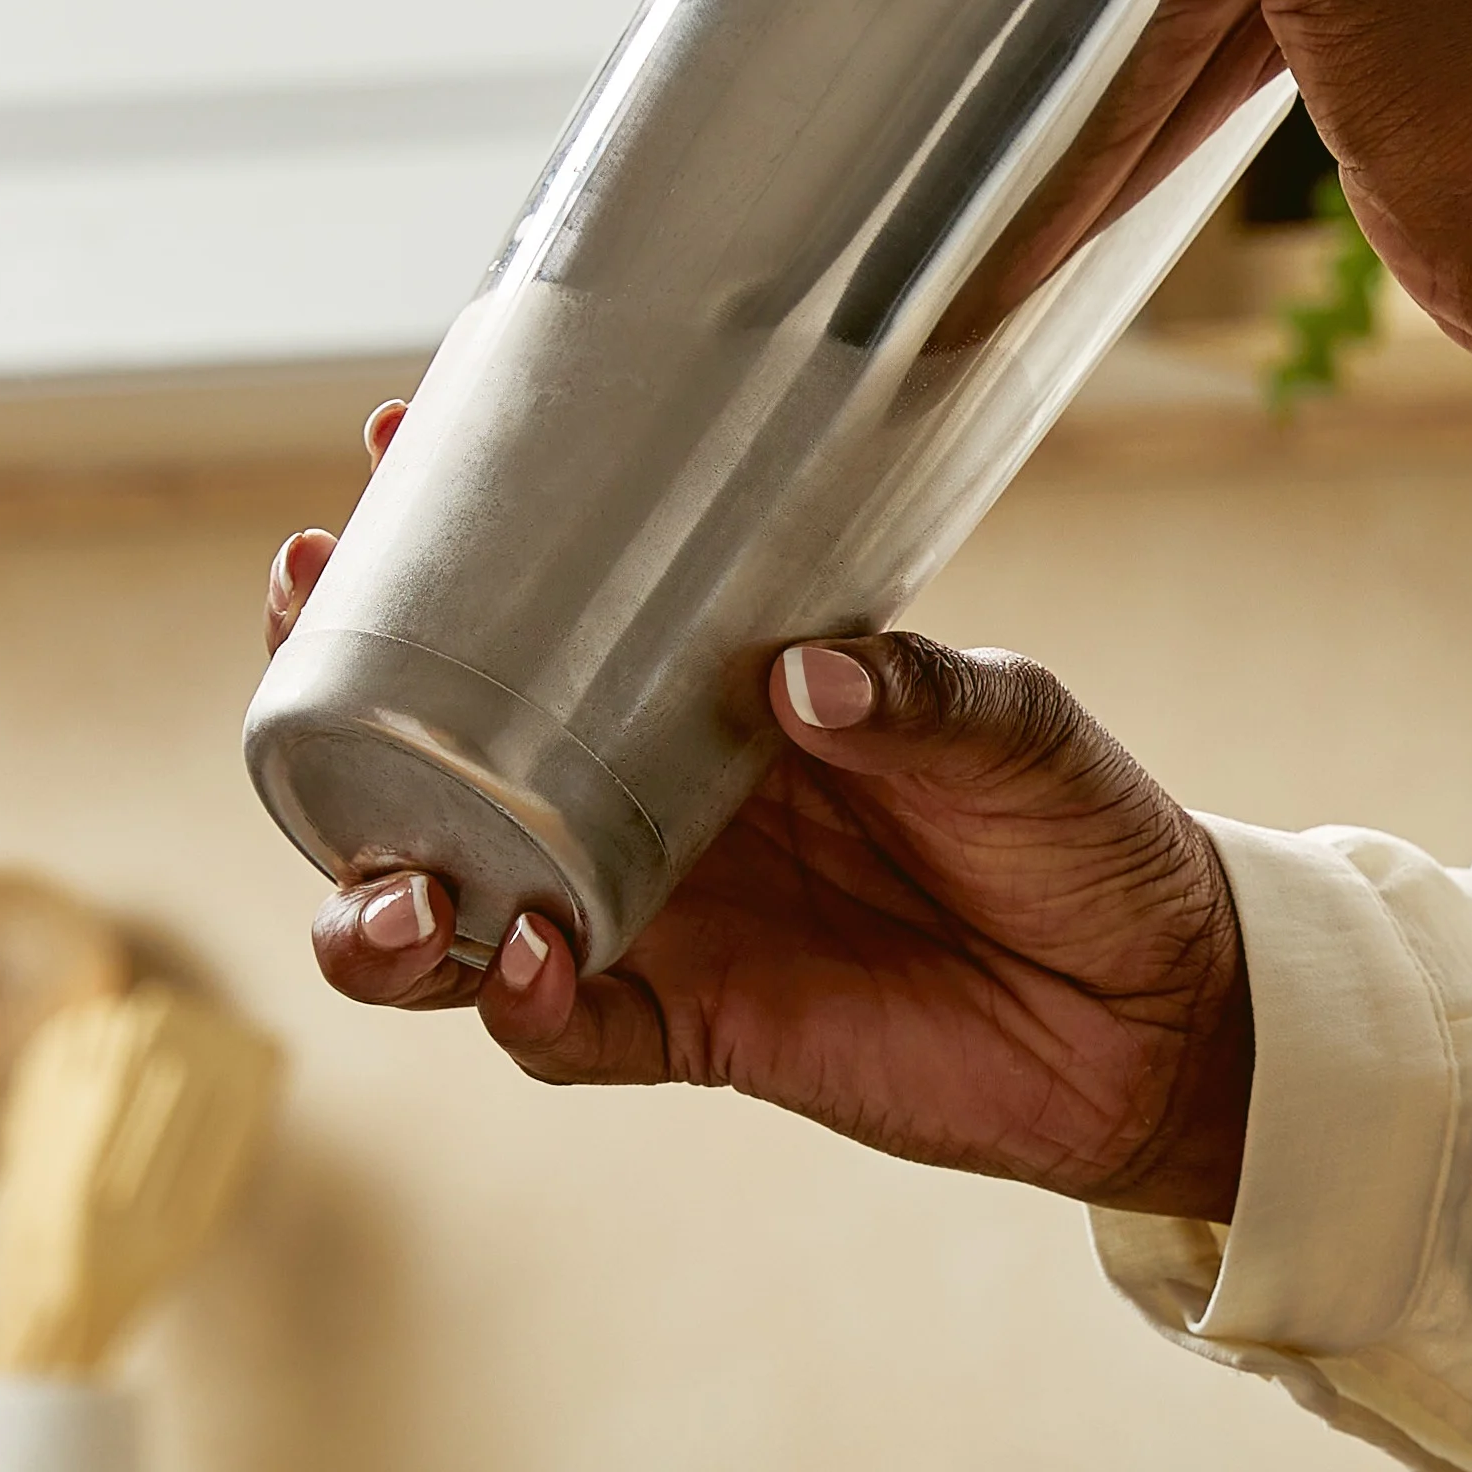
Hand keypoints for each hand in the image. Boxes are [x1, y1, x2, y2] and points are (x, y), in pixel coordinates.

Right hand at [265, 408, 1253, 1218]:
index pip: (543, 607)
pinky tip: (523, 962)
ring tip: (392, 880)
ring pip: (455, 912)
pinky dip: (518, 1006)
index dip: (445, 535)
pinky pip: (561, 1029)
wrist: (1158, 1013)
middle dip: (344, 704)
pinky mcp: (692, 1030)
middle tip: (313, 633)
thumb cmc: (1085, 833)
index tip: (388, 440)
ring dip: (382, 895)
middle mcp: (647, 802)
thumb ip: (918, 697)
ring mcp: (659, 918)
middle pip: (440, 757)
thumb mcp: (1017, 725)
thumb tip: (797, 678)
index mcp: (704, 694)